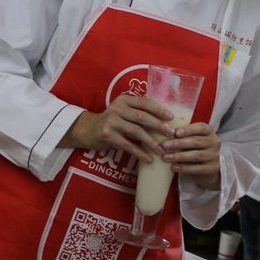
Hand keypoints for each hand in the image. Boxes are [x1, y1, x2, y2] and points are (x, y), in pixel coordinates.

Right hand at [59, 95, 175, 164]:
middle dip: (158, 125)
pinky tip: (149, 159)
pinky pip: (128, 145)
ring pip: (136, 131)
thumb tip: (165, 120)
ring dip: (151, 141)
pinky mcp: (107, 135)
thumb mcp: (123, 112)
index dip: (159, 109)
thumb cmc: (112, 121)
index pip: (145, 102)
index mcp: (124, 100)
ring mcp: (111, 121)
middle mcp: (117, 108)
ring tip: (161, 149)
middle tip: (171, 134)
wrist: (88, 130)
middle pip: (142, 117)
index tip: (171, 117)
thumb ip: (138, 112)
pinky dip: (140, 153)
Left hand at [162, 123, 220, 189]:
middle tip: (164, 145)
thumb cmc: (196, 150)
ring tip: (166, 157)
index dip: (188, 129)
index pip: (201, 128)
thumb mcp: (192, 140)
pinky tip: (174, 167)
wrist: (208, 169)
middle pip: (196, 142)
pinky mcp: (213, 168)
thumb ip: (183, 136)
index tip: (175, 132)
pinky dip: (184, 168)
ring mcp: (214, 156)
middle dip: (179, 143)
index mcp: (209, 132)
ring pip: (196, 155)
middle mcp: (214, 143)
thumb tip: (166, 133)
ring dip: (179, 156)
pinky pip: (197, 168)